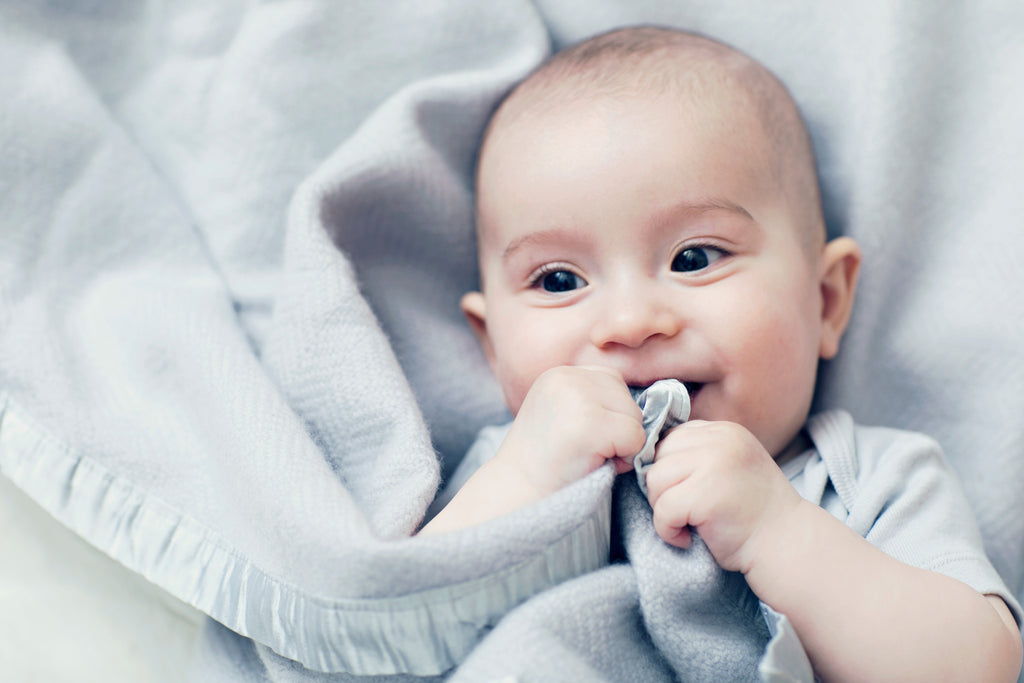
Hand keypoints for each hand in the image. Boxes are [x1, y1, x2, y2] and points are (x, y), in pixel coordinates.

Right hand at [496, 366, 646, 497]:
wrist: (515, 496)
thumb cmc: (545, 466)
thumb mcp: (562, 416)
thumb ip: (594, 400)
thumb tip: (651, 403)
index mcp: (559, 373)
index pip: (613, 382)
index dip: (608, 415)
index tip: (580, 437)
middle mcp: (567, 376)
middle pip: (628, 399)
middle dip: (617, 430)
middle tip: (584, 452)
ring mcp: (577, 397)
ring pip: (636, 419)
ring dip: (621, 446)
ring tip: (586, 458)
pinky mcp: (588, 423)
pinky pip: (636, 439)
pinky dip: (622, 460)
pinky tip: (592, 465)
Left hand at [644, 420, 801, 572]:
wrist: (786, 547)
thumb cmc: (751, 514)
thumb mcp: (727, 468)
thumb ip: (697, 455)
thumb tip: (642, 456)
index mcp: (724, 431)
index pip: (670, 438)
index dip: (667, 469)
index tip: (684, 493)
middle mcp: (721, 440)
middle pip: (658, 456)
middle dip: (661, 489)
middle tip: (683, 513)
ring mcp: (715, 464)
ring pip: (655, 480)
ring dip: (662, 509)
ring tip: (686, 524)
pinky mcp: (707, 494)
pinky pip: (662, 509)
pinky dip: (667, 530)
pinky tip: (686, 538)